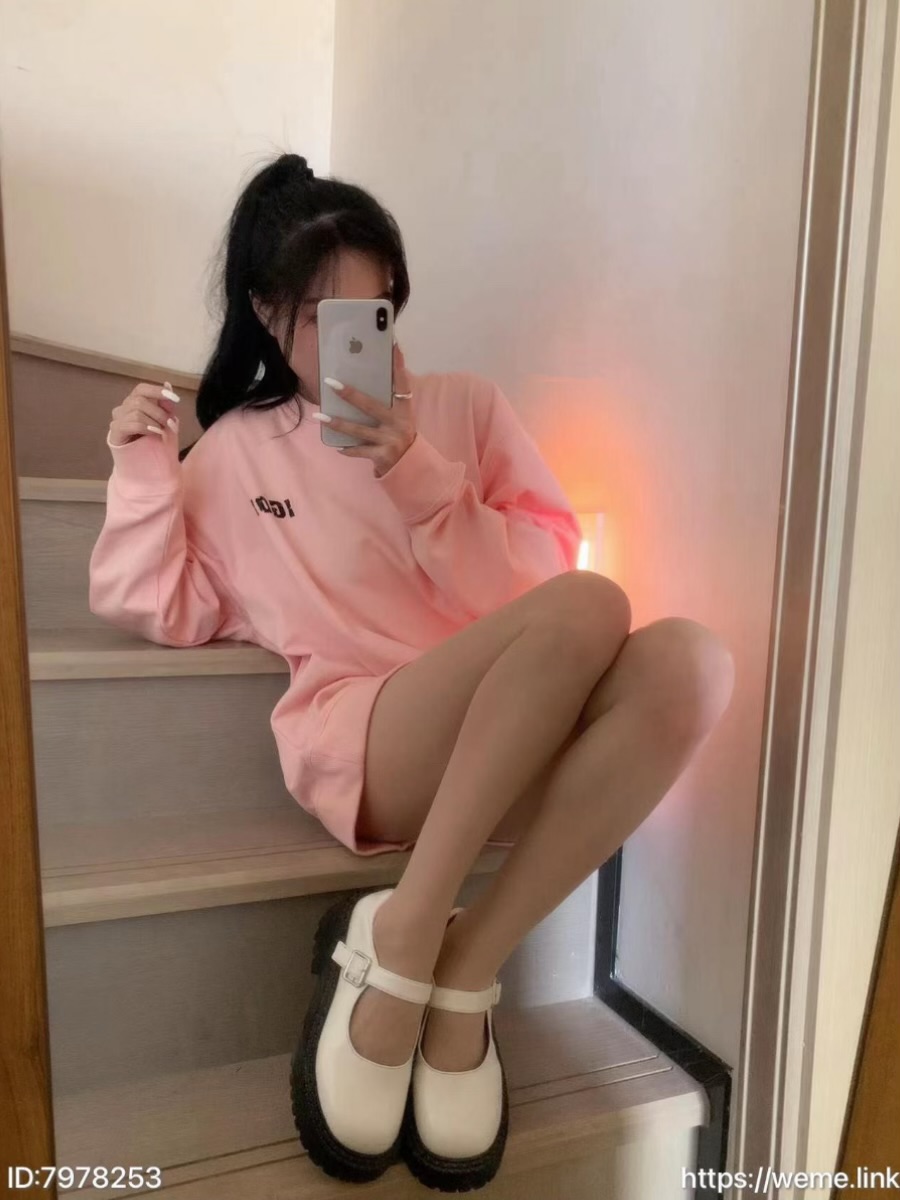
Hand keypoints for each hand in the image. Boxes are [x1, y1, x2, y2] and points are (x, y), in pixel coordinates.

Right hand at [109, 382, 180, 446]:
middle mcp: (123, 407)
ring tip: (162, 431)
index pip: (142, 389)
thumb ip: (166, 406)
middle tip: (169, 423)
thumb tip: (168, 385)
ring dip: (154, 422)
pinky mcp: (115, 431)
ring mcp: (117, 419)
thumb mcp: (164, 421)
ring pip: (136, 412)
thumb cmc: (153, 440)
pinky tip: (154, 434)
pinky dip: (146, 428)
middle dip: (159, 412)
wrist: (143, 463)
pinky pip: (132, 424)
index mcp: (134, 401)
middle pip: (140, 401)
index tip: (175, 398)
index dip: (157, 391)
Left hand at [316, 342, 415, 477]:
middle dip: (349, 394)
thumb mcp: (399, 418)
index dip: (397, 364)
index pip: (401, 383)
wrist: (412, 467)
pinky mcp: (382, 456)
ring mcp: (390, 440)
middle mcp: (398, 423)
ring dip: (337, 423)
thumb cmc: (399, 437)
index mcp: (404, 410)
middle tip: (330, 383)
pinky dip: (348, 448)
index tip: (392, 344)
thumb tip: (359, 386)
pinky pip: (359, 450)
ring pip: (358, 430)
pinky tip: (337, 446)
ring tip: (320, 417)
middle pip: (370, 405)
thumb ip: (387, 403)